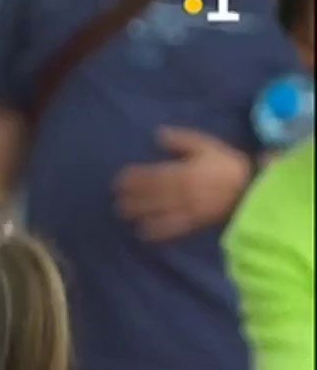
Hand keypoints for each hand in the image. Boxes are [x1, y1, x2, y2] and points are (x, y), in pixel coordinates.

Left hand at [114, 126, 252, 241]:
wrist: (253, 188)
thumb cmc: (227, 165)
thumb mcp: (206, 146)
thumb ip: (181, 140)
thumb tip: (157, 135)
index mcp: (183, 172)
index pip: (152, 175)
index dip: (133, 178)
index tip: (118, 180)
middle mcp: (181, 192)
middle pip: (151, 195)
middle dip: (131, 196)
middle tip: (115, 197)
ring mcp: (187, 209)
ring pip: (158, 211)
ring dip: (138, 212)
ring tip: (121, 213)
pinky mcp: (195, 223)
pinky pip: (173, 229)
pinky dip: (157, 232)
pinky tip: (142, 233)